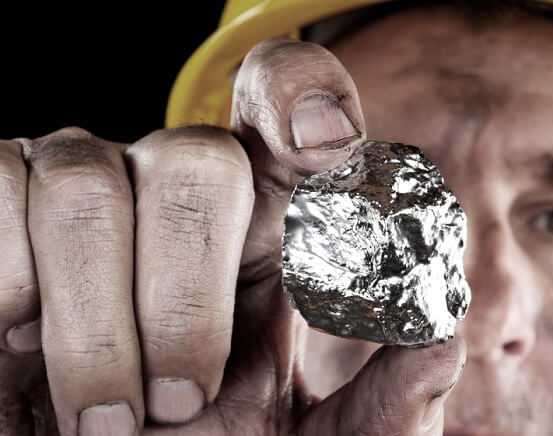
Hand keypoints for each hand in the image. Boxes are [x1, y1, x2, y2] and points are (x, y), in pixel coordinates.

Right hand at [0, 38, 465, 435]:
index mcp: (263, 227)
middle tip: (184, 398)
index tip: (329, 148)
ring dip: (100, 321)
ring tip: (107, 416)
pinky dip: (10, 279)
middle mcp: (176, 196)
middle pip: (197, 157)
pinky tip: (22, 342)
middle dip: (189, 288)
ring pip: (86, 181)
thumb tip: (443, 332)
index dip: (305, 99)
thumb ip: (388, 400)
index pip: (285, 107)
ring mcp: (81, 198)